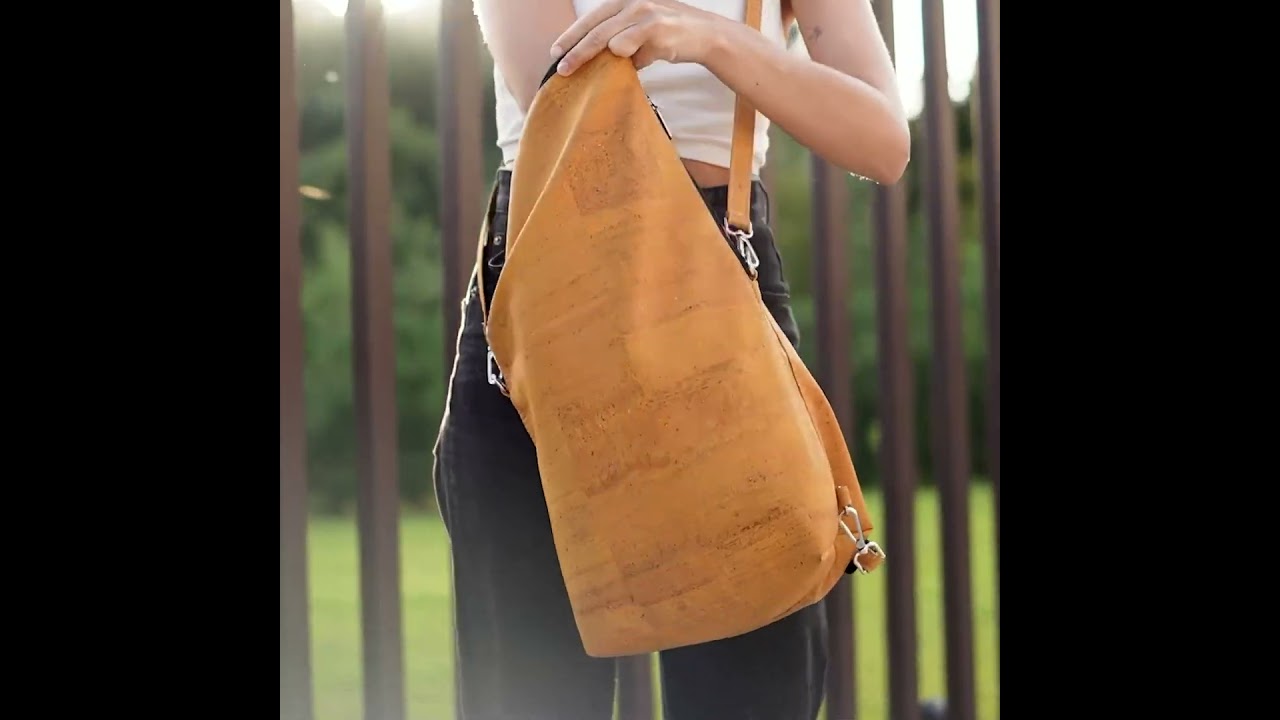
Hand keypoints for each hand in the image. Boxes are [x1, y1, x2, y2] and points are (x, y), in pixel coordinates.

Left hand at [551, 0, 721, 75]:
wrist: (706, 34)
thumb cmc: (671, 35)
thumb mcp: (641, 33)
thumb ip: (621, 43)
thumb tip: (598, 63)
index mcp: (625, 1)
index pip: (592, 19)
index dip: (571, 36)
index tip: (555, 52)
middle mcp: (631, 1)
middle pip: (594, 28)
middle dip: (573, 50)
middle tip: (559, 68)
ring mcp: (643, 12)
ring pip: (605, 38)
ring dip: (588, 57)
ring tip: (575, 71)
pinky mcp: (655, 27)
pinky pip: (625, 45)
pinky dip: (621, 58)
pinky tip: (628, 66)